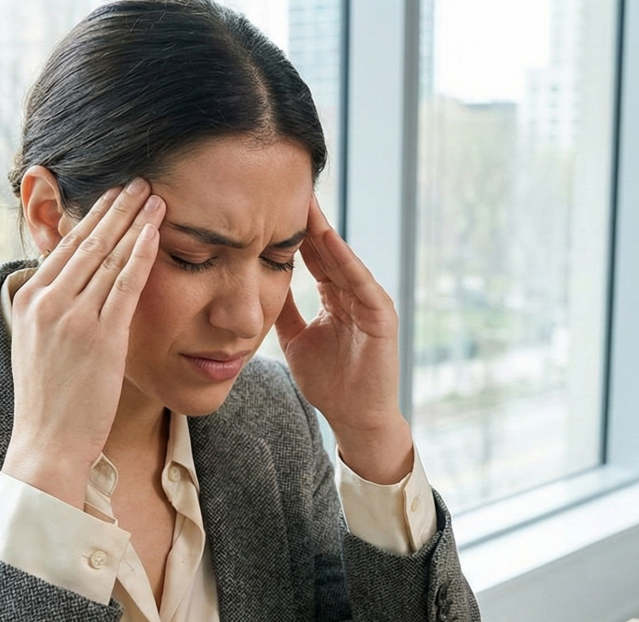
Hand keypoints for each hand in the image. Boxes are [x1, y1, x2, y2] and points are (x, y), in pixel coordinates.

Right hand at [4, 179, 165, 507]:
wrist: (46, 444)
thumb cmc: (48, 405)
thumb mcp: (38, 349)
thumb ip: (53, 317)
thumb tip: (71, 295)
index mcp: (29, 301)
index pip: (63, 247)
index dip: (91, 217)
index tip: (111, 196)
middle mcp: (46, 301)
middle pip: (86, 241)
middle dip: (115, 207)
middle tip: (138, 179)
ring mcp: (72, 317)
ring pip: (107, 255)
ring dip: (133, 220)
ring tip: (154, 194)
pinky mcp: (100, 336)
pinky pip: (125, 283)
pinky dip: (142, 252)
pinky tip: (155, 230)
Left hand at [274, 195, 412, 483]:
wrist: (355, 418)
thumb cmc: (329, 382)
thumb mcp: (293, 340)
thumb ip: (282, 311)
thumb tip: (256, 283)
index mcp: (334, 296)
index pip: (310, 255)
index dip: (291, 231)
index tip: (267, 203)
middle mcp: (353, 292)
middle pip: (326, 248)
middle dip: (307, 219)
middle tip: (285, 185)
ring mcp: (369, 302)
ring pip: (342, 259)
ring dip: (323, 232)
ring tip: (305, 203)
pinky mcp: (382, 316)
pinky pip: (361, 283)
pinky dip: (346, 261)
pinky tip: (329, 240)